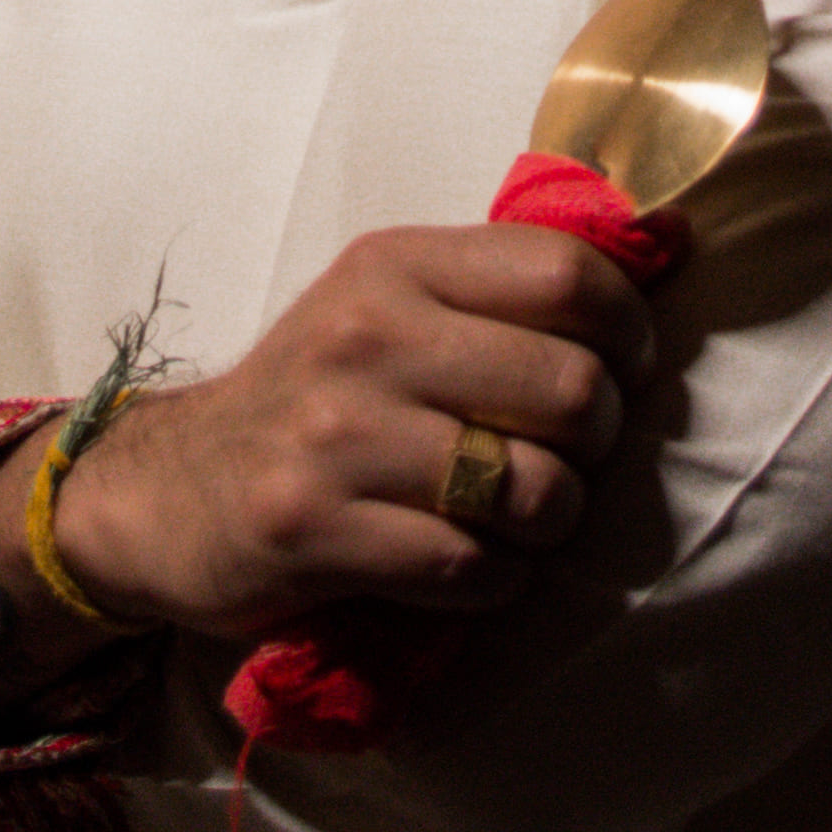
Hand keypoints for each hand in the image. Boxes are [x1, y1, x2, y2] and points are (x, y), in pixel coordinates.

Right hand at [0, 221, 652, 671]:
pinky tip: (465, 566)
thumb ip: (499, 290)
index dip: (629, 336)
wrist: (164, 492)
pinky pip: (471, 568)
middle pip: (571, 390)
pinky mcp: (312, 529)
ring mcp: (334, 434)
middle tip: (564, 461)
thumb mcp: (386, 308)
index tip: (621, 376)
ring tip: (516, 521)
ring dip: (548, 524)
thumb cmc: (312, 401)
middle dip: (596, 446)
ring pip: (531, 489)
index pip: (569, 275)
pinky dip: (494, 581)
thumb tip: (667, 250)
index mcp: (395, 266)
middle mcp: (365, 336)